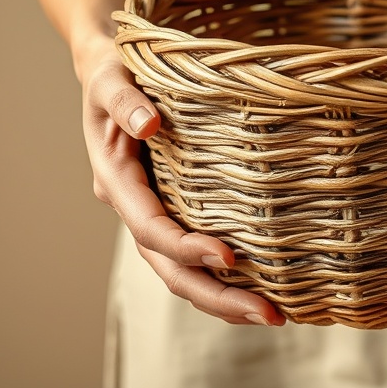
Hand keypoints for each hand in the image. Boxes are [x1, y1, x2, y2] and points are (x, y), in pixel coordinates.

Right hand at [78, 34, 284, 325]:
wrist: (110, 73)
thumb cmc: (113, 71)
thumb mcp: (111, 77)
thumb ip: (124, 101)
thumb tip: (148, 125)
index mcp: (116, 181)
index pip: (151, 228)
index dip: (187, 248)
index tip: (231, 258)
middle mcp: (135, 207)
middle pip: (171, 268)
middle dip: (218, 297)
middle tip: (271, 316)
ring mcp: (155, 213)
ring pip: (183, 272)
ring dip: (225, 298)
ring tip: (275, 315)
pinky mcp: (175, 210)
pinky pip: (195, 255)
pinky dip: (224, 278)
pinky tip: (263, 288)